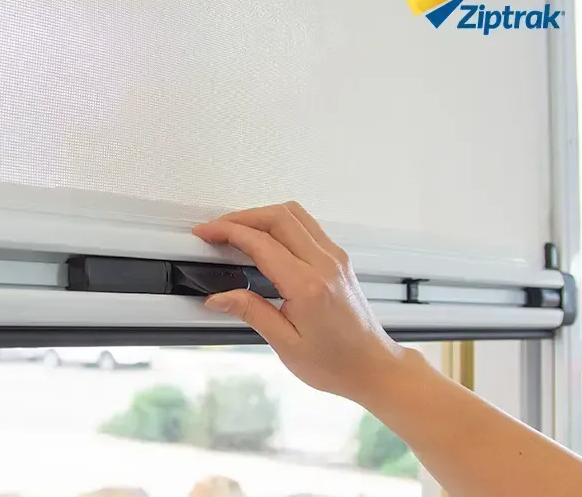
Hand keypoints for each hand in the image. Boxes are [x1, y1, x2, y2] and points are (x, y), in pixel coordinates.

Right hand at [192, 202, 406, 401]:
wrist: (373, 368)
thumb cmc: (337, 363)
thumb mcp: (286, 344)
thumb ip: (251, 313)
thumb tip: (219, 298)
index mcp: (309, 286)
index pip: (261, 243)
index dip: (228, 232)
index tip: (208, 233)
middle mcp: (326, 265)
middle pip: (278, 216)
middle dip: (241, 217)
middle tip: (217, 229)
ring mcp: (335, 258)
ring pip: (295, 214)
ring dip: (262, 215)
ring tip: (238, 230)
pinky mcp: (339, 260)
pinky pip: (307, 225)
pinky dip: (280, 223)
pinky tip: (266, 238)